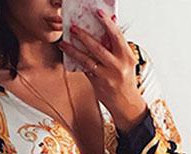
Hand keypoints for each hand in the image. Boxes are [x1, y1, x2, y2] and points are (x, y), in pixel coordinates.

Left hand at [58, 9, 147, 132]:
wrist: (125, 103)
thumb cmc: (125, 79)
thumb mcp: (126, 61)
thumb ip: (117, 45)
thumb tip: (112, 23)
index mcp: (126, 56)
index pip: (116, 36)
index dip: (107, 23)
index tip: (98, 12)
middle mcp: (117, 66)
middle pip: (98, 47)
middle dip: (84, 36)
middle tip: (73, 27)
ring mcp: (106, 76)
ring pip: (87, 60)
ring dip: (74, 50)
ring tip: (64, 42)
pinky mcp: (97, 84)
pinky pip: (85, 70)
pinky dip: (77, 62)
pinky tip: (69, 55)